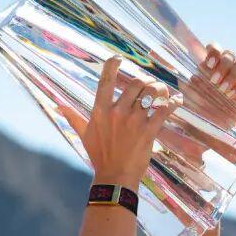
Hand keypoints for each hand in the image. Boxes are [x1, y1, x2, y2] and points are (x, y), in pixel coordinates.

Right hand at [59, 56, 181, 187]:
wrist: (115, 177)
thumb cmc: (99, 156)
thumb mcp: (84, 134)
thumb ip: (73, 117)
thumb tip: (58, 106)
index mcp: (100, 111)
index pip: (106, 81)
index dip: (112, 65)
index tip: (118, 58)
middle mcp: (117, 112)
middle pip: (137, 83)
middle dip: (146, 82)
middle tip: (149, 87)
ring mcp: (134, 121)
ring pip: (153, 93)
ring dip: (160, 89)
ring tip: (163, 93)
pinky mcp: (149, 130)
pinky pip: (164, 109)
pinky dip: (173, 102)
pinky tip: (177, 100)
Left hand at [180, 42, 235, 131]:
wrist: (196, 133)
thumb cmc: (186, 110)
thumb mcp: (177, 92)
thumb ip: (174, 76)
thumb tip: (161, 59)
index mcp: (207, 67)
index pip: (215, 49)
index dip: (214, 51)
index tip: (207, 65)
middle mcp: (221, 71)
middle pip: (230, 54)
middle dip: (224, 64)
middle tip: (213, 81)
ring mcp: (234, 82)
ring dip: (233, 75)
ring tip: (221, 90)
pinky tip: (229, 97)